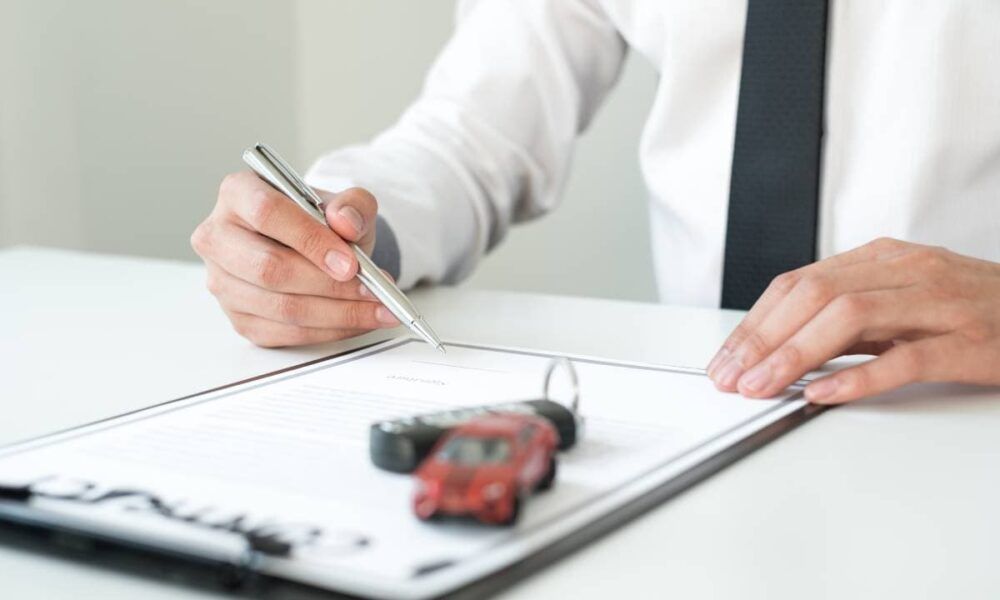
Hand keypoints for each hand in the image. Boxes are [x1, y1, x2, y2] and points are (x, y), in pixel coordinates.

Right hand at [191, 172, 398, 346]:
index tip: (351, 263)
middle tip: (372, 290)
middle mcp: (219, 237)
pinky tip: (359, 322)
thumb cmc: (321, 222)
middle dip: (328, 285)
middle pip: (269, 269)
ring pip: (280, 307)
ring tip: (378, 308)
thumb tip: (347, 223)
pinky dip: (330, 331)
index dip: (310, 240)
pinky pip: (286, 333)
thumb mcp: (345, 203)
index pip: (267, 214)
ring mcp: (223, 282)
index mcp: (238, 193)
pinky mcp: (239, 318)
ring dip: (338, 314)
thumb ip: (353, 205)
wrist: (315, 248)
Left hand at [707, 238, 999, 403]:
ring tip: (762, 386)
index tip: (726, 357)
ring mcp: (939, 303)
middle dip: (762, 338)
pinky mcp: (969, 341)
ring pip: (849, 317)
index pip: (798, 283)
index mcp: (883, 258)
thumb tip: (783, 348)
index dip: (755, 322)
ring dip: (794, 354)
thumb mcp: (901, 302)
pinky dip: (857, 377)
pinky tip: (822, 393)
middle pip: (814, 295)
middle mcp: (907, 271)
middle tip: (731, 376)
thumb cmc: (973, 309)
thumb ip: (848, 320)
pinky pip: (905, 358)